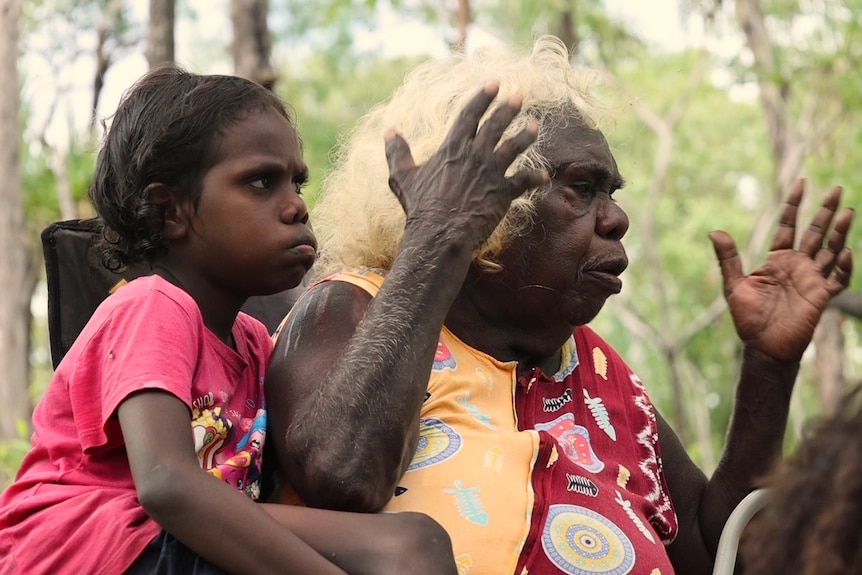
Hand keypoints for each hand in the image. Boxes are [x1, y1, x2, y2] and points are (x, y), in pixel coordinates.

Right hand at [384, 82, 547, 250]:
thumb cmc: (420, 207)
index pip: (470, 114)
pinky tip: (543, 176)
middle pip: (495, 125)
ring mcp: (491, 172)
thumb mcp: (402, 177)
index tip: (494, 83)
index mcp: (452, 148)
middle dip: (508, 108)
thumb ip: (397, 153)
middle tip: (518, 96)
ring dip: (525, 135)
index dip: (483, 97)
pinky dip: (535, 177)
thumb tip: (389, 132)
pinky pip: (524, 180)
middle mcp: (475, 155)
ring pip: (514, 146)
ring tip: (533, 126)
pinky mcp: (503, 192)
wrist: (439, 233)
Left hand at [709, 179, 853, 361]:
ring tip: (849, 211)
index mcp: (777, 259)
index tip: (802, 182)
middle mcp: (797, 265)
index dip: (795, 204)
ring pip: (830, 250)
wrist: (763, 346)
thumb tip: (714, 231)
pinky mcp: (821, 296)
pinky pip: (837, 279)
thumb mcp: (733, 285)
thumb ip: (728, 258)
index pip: (789, 225)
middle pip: (815, 232)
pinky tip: (843, 252)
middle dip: (826, 211)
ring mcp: (811, 279)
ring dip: (840, 232)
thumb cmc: (748, 318)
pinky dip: (842, 266)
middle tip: (838, 188)